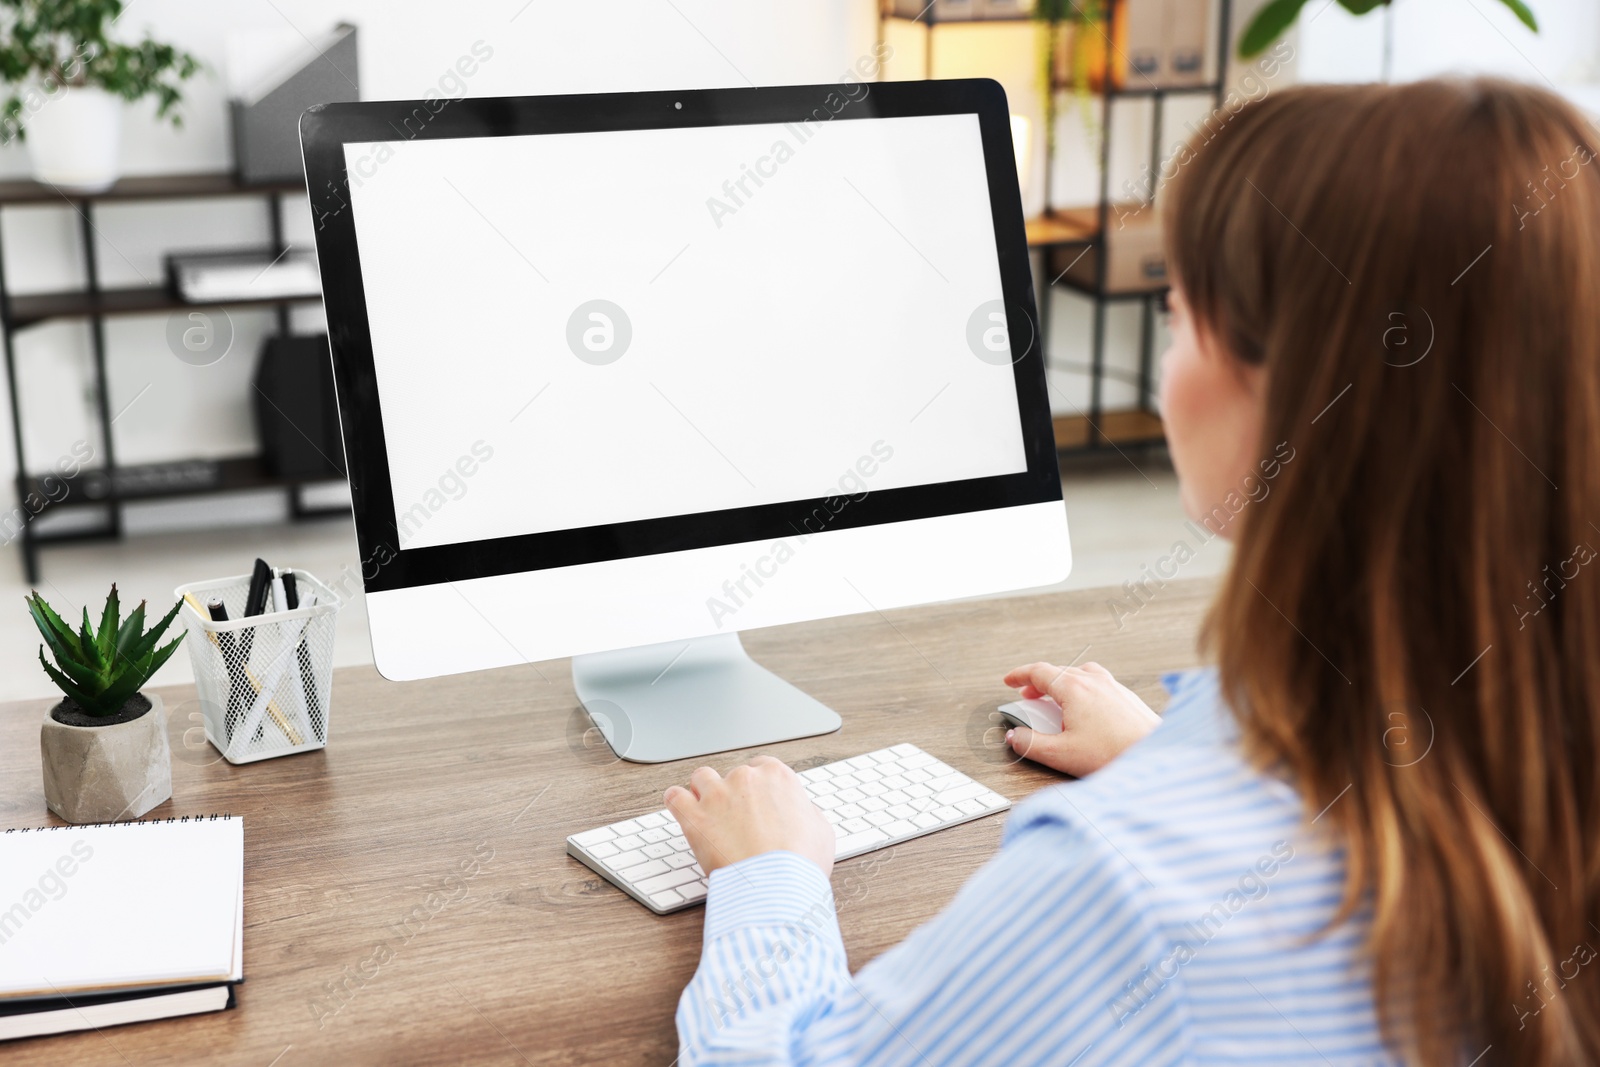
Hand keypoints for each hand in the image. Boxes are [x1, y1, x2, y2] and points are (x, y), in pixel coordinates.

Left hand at [664, 755, 835, 877]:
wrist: (777, 885)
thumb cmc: (801, 861)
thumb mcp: (821, 830)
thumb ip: (807, 813)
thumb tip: (801, 812)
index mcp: (777, 776)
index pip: (762, 768)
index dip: (759, 787)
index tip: (757, 802)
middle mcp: (745, 778)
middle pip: (732, 775)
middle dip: (734, 794)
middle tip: (738, 819)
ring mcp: (717, 795)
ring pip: (701, 778)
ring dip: (703, 792)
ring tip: (708, 811)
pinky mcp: (694, 816)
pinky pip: (675, 797)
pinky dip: (676, 802)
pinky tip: (682, 811)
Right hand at [1002, 661, 1159, 776]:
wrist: (1157, 756)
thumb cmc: (1115, 754)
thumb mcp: (1061, 754)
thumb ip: (1031, 744)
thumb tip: (1015, 736)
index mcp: (1075, 688)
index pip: (1039, 671)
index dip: (1019, 675)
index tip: (1009, 681)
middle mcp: (1095, 681)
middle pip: (1059, 672)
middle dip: (1039, 683)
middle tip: (1028, 697)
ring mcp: (1114, 686)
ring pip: (1081, 674)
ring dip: (1063, 684)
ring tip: (1057, 703)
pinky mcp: (1128, 697)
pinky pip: (1098, 684)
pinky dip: (1083, 690)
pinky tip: (1086, 711)